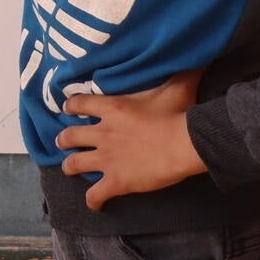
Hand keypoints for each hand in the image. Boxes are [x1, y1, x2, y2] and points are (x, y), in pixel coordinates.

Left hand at [54, 68, 208, 210]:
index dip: (71, 106)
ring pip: (74, 165)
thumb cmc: (178, 114)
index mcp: (111, 108)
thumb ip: (180, 71)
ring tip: (69, 169)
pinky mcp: (116, 182)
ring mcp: (106, 159)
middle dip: (64, 139)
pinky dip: (93, 200)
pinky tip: (95, 203)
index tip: (68, 108)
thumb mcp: (176, 85)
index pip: (79, 103)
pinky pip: (95, 195)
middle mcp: (102, 133)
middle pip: (70, 136)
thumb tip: (196, 55)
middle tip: (63, 141)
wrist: (182, 144)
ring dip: (70, 167)